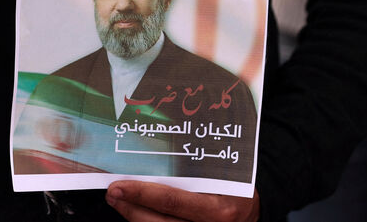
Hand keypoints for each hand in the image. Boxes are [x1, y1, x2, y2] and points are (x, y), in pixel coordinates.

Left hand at [105, 181, 259, 221]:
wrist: (253, 210)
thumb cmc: (236, 185)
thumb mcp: (222, 173)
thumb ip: (194, 168)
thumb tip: (154, 151)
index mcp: (219, 209)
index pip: (171, 201)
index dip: (141, 193)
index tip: (119, 185)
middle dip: (130, 208)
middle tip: (113, 192)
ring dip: (134, 217)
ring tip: (121, 202)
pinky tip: (138, 212)